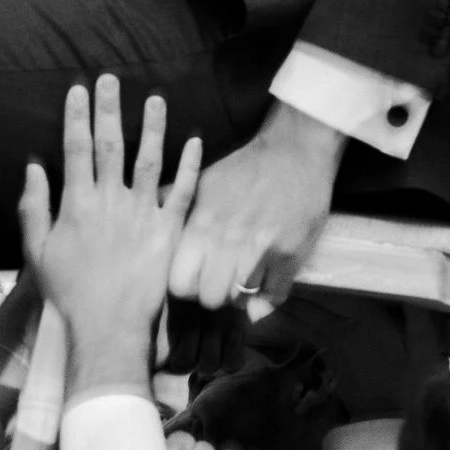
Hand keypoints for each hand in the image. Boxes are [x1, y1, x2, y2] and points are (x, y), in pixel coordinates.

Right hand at [19, 77, 202, 396]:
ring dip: (153, 127)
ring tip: (157, 98)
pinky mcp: (169, 229)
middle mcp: (111, 200)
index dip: (77, 117)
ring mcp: (142, 213)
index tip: (79, 89)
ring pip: (150, 160)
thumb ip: (34, 206)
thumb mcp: (38, 250)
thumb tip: (34, 165)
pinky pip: (183, 191)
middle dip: (110, 109)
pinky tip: (195, 139)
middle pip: (110, 145)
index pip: (76, 149)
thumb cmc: (69, 290)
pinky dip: (190, 165)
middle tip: (112, 79)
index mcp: (77, 204)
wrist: (108, 323)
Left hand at [170, 102, 343, 309]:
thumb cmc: (247, 166)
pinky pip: (274, 297)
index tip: (194, 277)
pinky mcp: (291, 254)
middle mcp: (229, 240)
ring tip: (242, 281)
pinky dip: (268, 298)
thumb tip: (154, 209)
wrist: (295, 148)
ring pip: (240, 300)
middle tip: (220, 282)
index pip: (179, 282)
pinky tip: (265, 283)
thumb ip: (176, 199)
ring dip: (240, 296)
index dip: (185, 286)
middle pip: (209, 298)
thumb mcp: (205, 179)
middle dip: (213, 294)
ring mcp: (261, 250)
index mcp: (204, 223)